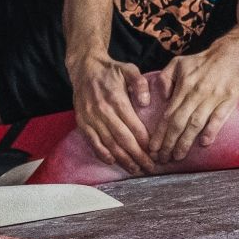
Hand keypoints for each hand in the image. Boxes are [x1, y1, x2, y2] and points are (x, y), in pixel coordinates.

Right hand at [68, 52, 154, 174]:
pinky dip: (101, 153)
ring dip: (122, 159)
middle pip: (123, 139)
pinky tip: (112, 161)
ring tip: (135, 169)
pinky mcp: (82, 122)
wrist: (84, 68)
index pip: (133, 126)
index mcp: (116, 99)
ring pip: (109, 144)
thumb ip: (140, 83)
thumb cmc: (110, 70)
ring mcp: (91, 118)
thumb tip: (146, 102)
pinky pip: (92, 141)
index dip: (145, 142)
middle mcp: (103, 111)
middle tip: (149, 168)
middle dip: (138, 156)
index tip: (155, 153)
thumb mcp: (129, 69)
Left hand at [153, 40, 238, 161]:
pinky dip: (211, 130)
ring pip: (196, 123)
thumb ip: (165, 78)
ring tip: (177, 156)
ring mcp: (213, 97)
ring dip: (186, 142)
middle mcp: (196, 92)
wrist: (231, 53)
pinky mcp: (229, 100)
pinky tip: (204, 143)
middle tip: (162, 159)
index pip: (168, 114)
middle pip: (179, 122)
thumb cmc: (202, 61)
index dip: (160, 133)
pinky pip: (219, 118)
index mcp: (183, 86)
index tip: (152, 148)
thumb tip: (161, 97)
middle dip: (169, 143)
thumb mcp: (178, 63)